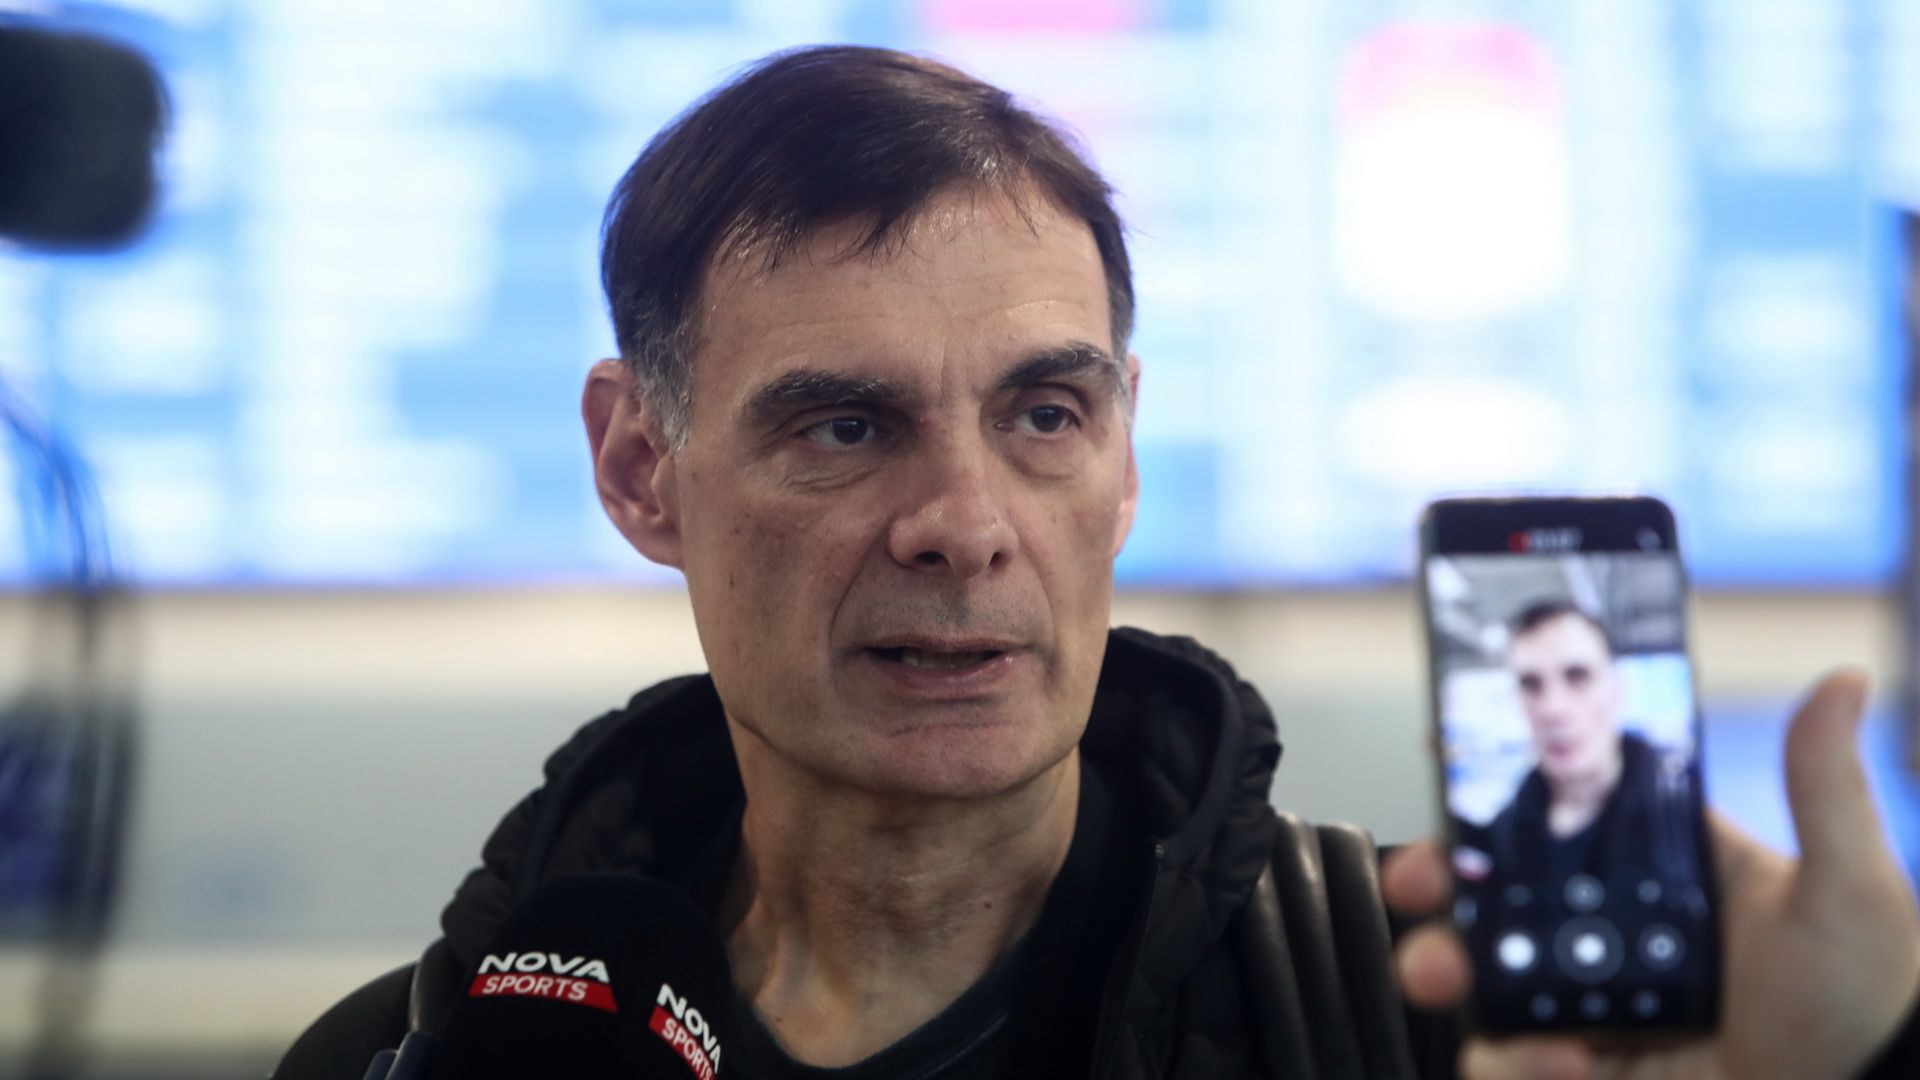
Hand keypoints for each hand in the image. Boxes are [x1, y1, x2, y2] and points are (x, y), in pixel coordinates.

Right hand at [1383, 670, 1919, 1078]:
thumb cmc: (1868, 1013)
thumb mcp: (1845, 892)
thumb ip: (1823, 787)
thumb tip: (1842, 680)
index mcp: (1666, 880)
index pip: (1565, 821)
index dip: (1499, 802)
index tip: (1447, 780)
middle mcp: (1616, 942)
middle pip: (1497, 897)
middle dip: (1436, 885)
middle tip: (1417, 888)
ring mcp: (1591, 1012)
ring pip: (1481, 977)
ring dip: (1445, 969)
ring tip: (1451, 980)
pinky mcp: (1576, 1075)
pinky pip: (1504, 1063)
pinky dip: (1511, 1062)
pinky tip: (1564, 1065)